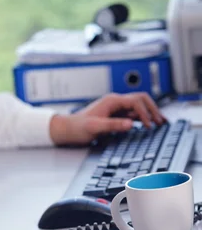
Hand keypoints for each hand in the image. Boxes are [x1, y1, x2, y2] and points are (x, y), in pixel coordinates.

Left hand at [49, 92, 165, 145]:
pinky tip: (147, 125)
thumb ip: (113, 125)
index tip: (149, 126)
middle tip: (161, 121)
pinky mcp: (115, 115)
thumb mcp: (95, 127)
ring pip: (138, 106)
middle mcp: (115, 102)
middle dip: (152, 109)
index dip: (145, 113)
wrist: (68, 129)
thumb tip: (130, 124)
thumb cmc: (78, 127)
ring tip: (159, 122)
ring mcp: (116, 108)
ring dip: (149, 112)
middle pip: (140, 99)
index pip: (135, 102)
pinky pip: (133, 114)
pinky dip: (142, 118)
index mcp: (111, 101)